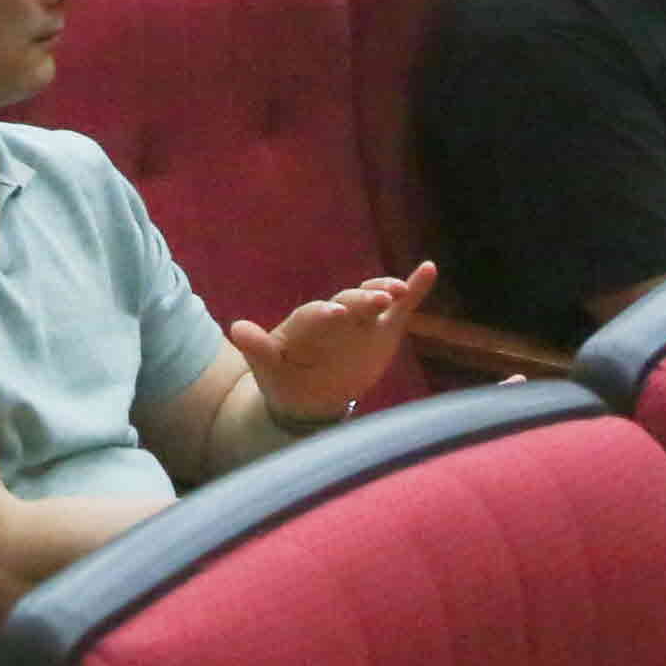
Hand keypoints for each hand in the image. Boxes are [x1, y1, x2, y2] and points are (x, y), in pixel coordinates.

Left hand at [228, 266, 430, 429]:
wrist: (307, 396)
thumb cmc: (284, 377)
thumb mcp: (267, 366)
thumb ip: (257, 347)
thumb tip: (236, 329)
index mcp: (306, 322)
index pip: (316, 314)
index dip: (325, 313)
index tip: (335, 313)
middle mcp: (336, 315)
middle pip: (349, 302)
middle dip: (361, 300)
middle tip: (376, 299)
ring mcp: (361, 321)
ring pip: (375, 300)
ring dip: (387, 291)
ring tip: (399, 290)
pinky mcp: (382, 330)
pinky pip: (401, 308)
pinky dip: (415, 289)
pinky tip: (429, 269)